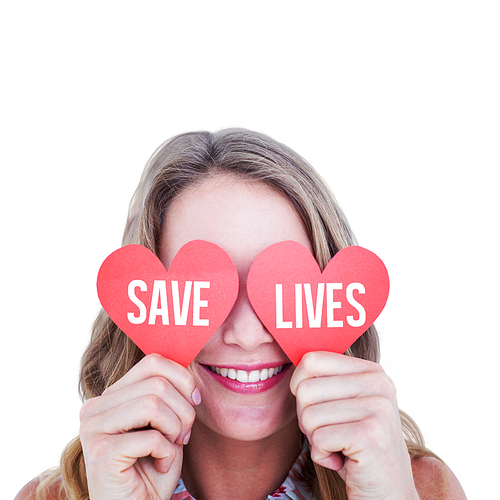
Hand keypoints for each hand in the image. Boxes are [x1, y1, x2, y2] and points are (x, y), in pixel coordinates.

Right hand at [79, 353, 199, 499]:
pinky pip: (151, 438)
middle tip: (182, 435)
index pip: (153, 361)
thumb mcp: (166, 421)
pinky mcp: (100, 453)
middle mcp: (95, 407)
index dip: (182, 379)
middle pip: (157, 384)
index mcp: (112, 394)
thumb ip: (169, 393)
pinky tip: (159, 466)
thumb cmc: (154, 466)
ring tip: (171, 448)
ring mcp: (93, 429)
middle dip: (183, 411)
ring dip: (175, 430)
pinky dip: (167, 454)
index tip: (194, 402)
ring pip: (153, 404)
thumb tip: (190, 367)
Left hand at [290, 351, 418, 499]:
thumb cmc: (354, 446)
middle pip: (305, 388)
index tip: (315, 405)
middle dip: (306, 418)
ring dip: (315, 439)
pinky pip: (318, 439)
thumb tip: (290, 359)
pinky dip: (322, 456)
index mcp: (371, 370)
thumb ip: (324, 380)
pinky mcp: (371, 435)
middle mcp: (378, 383)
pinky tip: (344, 461)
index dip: (300, 385)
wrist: (388, 492)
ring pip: (308, 415)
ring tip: (339, 447)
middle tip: (331, 434)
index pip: (312, 359)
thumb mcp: (342, 404)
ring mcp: (378, 408)